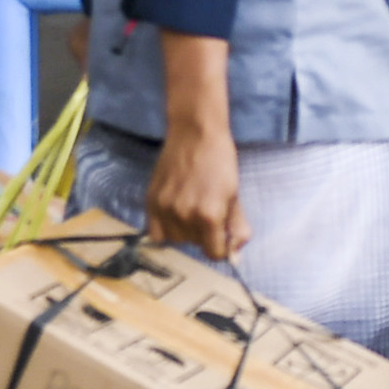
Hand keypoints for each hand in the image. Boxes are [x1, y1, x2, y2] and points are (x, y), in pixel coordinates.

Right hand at [145, 123, 249, 258]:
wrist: (195, 134)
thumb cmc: (220, 162)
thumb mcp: (235, 196)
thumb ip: (237, 228)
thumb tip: (235, 255)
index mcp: (209, 216)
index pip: (215, 253)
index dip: (221, 247)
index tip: (222, 236)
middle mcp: (184, 216)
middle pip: (196, 245)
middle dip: (205, 235)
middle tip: (207, 211)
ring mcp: (164, 209)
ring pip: (176, 239)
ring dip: (185, 231)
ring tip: (191, 209)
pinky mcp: (151, 201)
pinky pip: (155, 232)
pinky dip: (165, 228)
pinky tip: (174, 214)